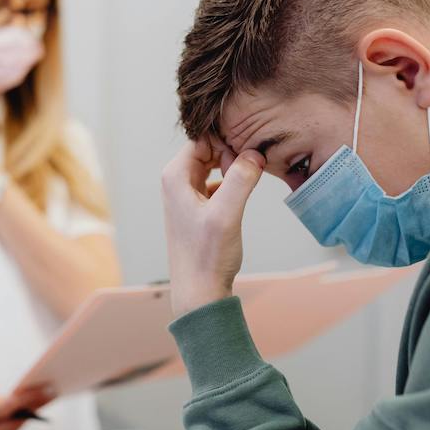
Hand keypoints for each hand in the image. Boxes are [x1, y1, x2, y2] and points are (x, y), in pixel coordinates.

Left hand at [160, 138, 264, 315]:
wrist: (199, 292)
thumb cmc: (206, 256)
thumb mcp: (227, 213)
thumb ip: (241, 179)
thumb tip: (254, 153)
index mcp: (175, 175)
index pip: (203, 138)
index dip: (228, 142)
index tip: (249, 156)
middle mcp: (176, 181)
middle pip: (208, 148)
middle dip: (232, 153)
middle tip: (253, 167)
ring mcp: (186, 195)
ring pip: (213, 165)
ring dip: (233, 168)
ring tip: (251, 178)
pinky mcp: (197, 208)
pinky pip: (215, 182)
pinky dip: (231, 182)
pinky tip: (243, 194)